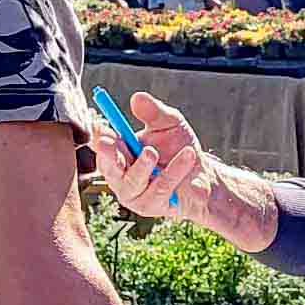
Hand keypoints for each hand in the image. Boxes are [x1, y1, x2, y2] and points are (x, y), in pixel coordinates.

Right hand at [93, 90, 210, 220]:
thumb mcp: (170, 124)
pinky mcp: (152, 207)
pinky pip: (161, 190)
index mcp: (119, 152)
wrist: (204, 175)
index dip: (99, 137)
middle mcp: (120, 176)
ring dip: (143, 166)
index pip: (102, 145)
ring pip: (134, 181)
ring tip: (160, 152)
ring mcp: (134, 194)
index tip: (102, 128)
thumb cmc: (180, 146)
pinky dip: (175, 172)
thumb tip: (137, 97)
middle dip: (108, 155)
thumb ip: (154, 113)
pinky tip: (190, 158)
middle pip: (109, 168)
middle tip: (108, 142)